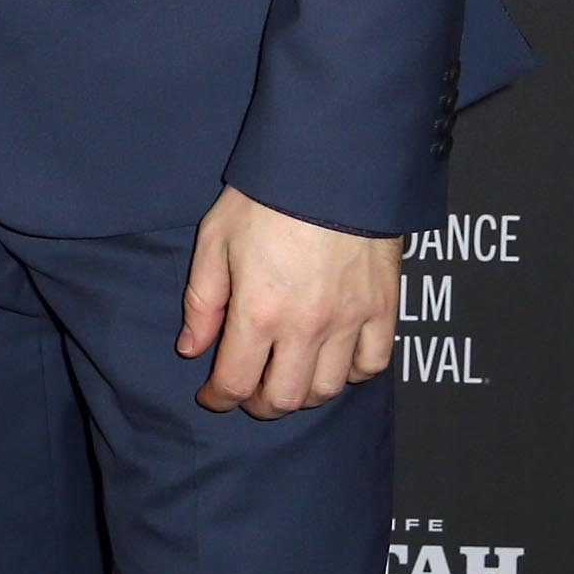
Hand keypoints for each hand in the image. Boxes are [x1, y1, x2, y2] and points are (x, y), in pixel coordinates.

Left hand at [176, 185, 397, 415]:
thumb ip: (203, 301)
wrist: (330, 168)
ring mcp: (349, 321)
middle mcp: (307, 327)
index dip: (219, 398)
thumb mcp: (215, 240)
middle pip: (285, 397)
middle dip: (260, 405)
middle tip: (248, 393)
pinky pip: (372, 365)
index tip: (211, 397)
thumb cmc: (265, 199)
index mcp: (260, 311)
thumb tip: (191, 349)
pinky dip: (350, 374)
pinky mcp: (382, 310)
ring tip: (286, 379)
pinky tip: (332, 362)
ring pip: (327, 389)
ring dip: (302, 395)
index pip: (237, 381)